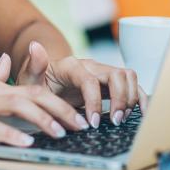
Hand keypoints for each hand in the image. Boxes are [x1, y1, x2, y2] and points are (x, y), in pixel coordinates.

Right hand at [0, 53, 90, 146]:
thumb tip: (7, 60)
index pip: (33, 89)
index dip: (58, 101)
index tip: (77, 114)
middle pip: (32, 95)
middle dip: (60, 109)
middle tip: (80, 125)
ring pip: (15, 107)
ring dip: (41, 119)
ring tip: (60, 132)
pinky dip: (9, 135)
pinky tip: (24, 143)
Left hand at [16, 41, 148, 127]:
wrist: (44, 80)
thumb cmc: (37, 81)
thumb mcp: (29, 77)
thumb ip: (33, 65)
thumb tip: (34, 45)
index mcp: (71, 66)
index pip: (89, 80)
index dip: (94, 101)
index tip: (91, 123)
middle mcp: (90, 66)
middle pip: (116, 74)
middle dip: (120, 99)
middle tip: (113, 122)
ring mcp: (102, 73)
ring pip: (128, 77)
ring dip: (130, 98)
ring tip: (120, 120)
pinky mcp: (109, 82)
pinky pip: (132, 85)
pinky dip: (140, 98)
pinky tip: (139, 114)